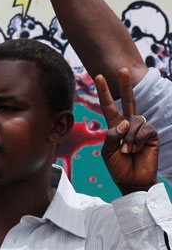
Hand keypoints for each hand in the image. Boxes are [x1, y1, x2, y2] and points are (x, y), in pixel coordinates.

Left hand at [95, 68, 159, 194]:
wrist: (132, 180)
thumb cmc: (118, 166)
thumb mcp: (107, 150)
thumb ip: (112, 134)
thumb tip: (125, 122)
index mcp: (115, 126)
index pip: (109, 105)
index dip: (104, 92)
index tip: (98, 76)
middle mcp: (128, 124)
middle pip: (128, 100)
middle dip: (125, 85)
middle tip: (123, 69)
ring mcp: (141, 129)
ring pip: (134, 120)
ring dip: (128, 137)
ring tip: (126, 151)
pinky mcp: (151, 135)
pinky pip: (144, 129)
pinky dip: (136, 140)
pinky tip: (135, 150)